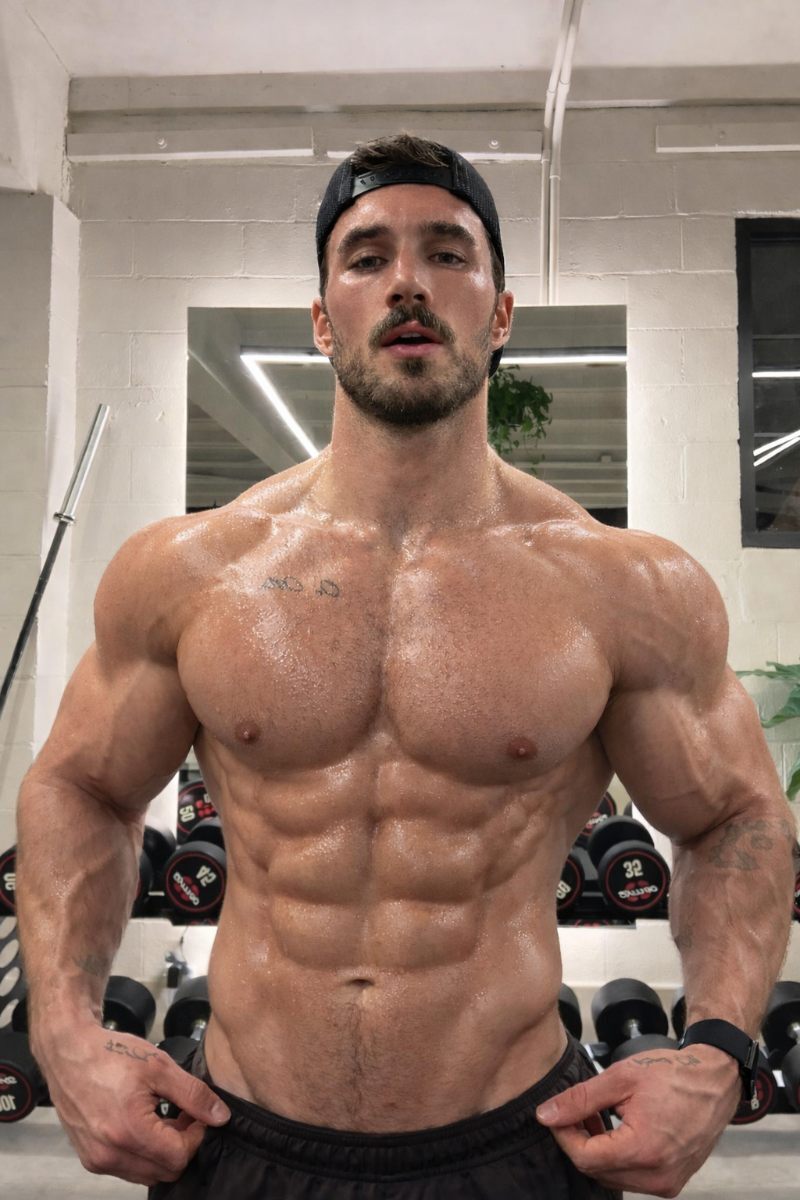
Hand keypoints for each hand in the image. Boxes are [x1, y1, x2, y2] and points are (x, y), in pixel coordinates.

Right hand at [35, 1023, 230, 1185]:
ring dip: (162, 1152)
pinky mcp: (89, 1158)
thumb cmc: (110, 1054)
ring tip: (162, 1118)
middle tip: (182, 1115)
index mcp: (128, 1132)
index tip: (195, 1114)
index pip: (179, 1157)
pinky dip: (142, 1153)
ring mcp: (97, 1160)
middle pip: (165, 1171)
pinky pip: (127, 1169)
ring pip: (147, 1174)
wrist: (68, 1052)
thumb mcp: (159, 1066)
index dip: (196, 1135)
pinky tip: (143, 1124)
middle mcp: (109, 1154)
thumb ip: (193, 1094)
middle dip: (181, 1145)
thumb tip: (220, 1116)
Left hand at [535, 1045, 740, 1197]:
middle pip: (596, 1171)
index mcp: (644, 1151)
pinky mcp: (672, 1182)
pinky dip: (617, 1157)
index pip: (584, 1158)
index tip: (558, 1114)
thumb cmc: (673, 1074)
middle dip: (579, 1141)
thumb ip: (580, 1099)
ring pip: (612, 1177)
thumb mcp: (621, 1078)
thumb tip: (546, 1115)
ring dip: (597, 1150)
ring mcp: (667, 1183)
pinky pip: (631, 1177)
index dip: (564, 1135)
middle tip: (580, 1111)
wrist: (715, 1081)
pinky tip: (617, 1130)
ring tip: (598, 1116)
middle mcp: (658, 1176)